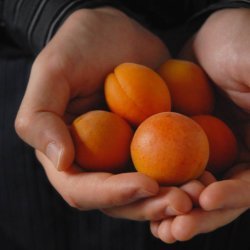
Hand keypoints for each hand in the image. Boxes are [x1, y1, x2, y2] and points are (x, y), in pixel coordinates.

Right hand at [14, 7, 186, 218]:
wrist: (115, 33)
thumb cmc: (79, 47)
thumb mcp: (52, 71)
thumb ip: (41, 118)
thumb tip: (60, 162)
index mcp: (68, 153)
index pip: (82, 189)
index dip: (112, 194)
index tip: (147, 185)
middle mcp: (95, 161)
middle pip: (119, 200)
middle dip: (149, 205)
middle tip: (183, 201)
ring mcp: (124, 154)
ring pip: (147, 192)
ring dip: (171, 198)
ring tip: (199, 191)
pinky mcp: (150, 143)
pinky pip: (168, 167)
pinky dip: (185, 176)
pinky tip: (204, 174)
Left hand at [150, 8, 249, 242]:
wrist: (207, 39)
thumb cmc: (238, 41)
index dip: (233, 196)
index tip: (205, 199)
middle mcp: (239, 155)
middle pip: (222, 197)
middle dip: (200, 216)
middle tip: (175, 230)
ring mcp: (210, 153)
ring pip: (195, 190)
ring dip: (177, 211)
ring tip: (161, 228)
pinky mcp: (183, 147)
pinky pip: (172, 173)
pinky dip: (162, 190)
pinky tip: (147, 200)